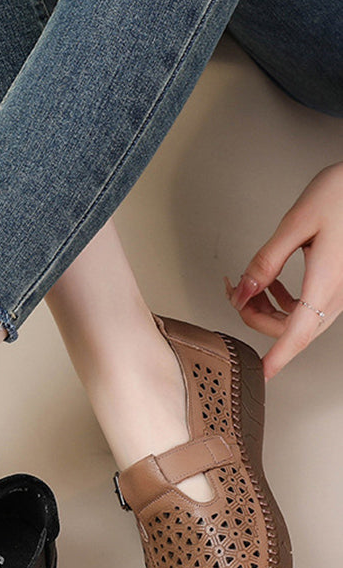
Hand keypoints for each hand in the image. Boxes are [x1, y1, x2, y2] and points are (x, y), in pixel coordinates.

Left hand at [225, 162, 342, 378]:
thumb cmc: (342, 193)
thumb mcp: (297, 222)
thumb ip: (266, 261)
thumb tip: (242, 292)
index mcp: (326, 281)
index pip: (297, 334)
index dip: (277, 359)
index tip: (261, 374)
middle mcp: (335, 292)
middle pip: (290, 329)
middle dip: (255, 318)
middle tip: (235, 292)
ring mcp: (339, 291)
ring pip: (297, 321)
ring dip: (267, 310)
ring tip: (249, 285)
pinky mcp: (337, 284)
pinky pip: (306, 308)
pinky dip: (283, 302)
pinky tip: (272, 283)